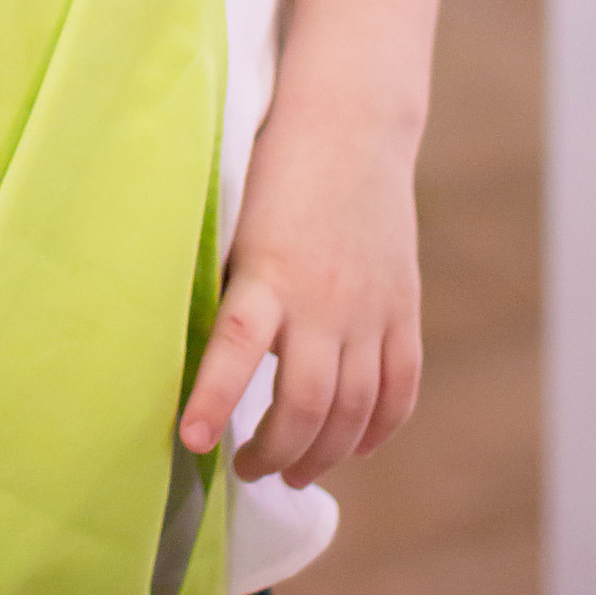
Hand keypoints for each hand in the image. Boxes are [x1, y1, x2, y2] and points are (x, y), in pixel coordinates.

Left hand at [177, 97, 422, 489]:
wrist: (350, 121)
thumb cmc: (275, 166)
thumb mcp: (236, 220)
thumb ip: (228, 284)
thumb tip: (193, 351)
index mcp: (269, 270)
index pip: (237, 348)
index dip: (213, 398)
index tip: (191, 442)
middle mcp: (325, 298)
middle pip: (306, 405)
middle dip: (275, 453)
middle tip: (247, 470)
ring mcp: (371, 307)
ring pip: (354, 409)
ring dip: (324, 455)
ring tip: (294, 473)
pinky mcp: (404, 306)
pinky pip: (401, 388)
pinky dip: (379, 429)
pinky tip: (357, 446)